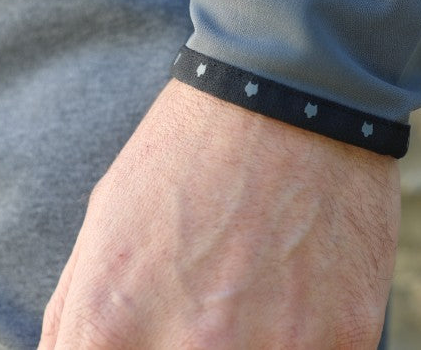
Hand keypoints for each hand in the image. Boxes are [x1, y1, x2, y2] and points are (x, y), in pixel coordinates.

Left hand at [38, 78, 399, 348]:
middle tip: (208, 318)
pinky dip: (304, 346)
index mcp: (112, 328)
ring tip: (254, 306)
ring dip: (252, 348)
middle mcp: (194, 349)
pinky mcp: (344, 340)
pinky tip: (297, 301)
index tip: (148, 342)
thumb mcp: (102, 233)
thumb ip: (76, 331)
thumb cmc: (188, 156)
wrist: (291, 96)